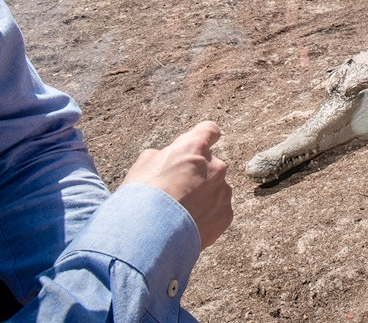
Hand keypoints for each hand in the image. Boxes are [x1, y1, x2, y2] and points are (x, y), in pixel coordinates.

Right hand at [123, 121, 232, 248]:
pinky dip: (207, 216)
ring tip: (180, 214)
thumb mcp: (143, 166)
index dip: (204, 137)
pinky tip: (188, 226)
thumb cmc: (141, 198)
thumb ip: (163, 156)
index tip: (201, 145)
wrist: (149, 237)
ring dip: (204, 197)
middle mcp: (215, 166)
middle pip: (211, 165)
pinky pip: (219, 211)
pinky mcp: (226, 215)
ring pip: (216, 189)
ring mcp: (223, 192)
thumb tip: (169, 157)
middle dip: (198, 175)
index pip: (209, 130)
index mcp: (194, 148)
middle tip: (177, 192)